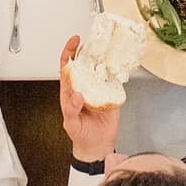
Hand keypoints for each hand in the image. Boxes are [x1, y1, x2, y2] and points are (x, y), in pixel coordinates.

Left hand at [57, 34, 121, 160]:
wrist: (97, 146)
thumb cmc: (81, 135)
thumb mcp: (72, 123)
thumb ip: (72, 109)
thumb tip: (76, 95)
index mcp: (70, 91)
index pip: (67, 67)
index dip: (69, 52)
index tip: (74, 41)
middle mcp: (84, 86)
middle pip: (84, 63)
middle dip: (88, 49)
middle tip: (94, 39)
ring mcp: (97, 89)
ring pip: (99, 69)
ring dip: (102, 58)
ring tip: (107, 48)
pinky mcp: (110, 94)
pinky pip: (113, 80)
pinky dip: (116, 71)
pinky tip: (118, 65)